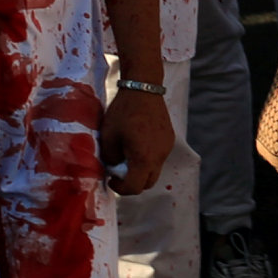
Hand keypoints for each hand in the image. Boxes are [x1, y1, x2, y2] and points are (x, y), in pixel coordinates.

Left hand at [102, 82, 175, 196]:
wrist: (143, 88)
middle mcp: (159, 156)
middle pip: (148, 183)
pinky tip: (137, 144)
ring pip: (155, 170)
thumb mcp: (108, 136)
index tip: (111, 178)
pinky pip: (158, 157)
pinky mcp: (169, 139)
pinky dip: (148, 158)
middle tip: (119, 172)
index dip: (120, 188)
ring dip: (141, 170)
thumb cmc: (123, 112)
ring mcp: (166, 148)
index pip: (134, 187)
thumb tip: (114, 166)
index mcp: (144, 158)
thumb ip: (110, 158)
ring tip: (128, 156)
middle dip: (132, 183)